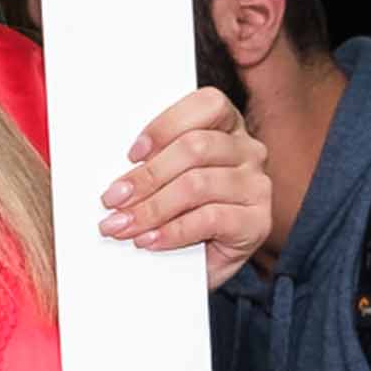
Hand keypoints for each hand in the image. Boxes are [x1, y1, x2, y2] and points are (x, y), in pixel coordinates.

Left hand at [101, 87, 276, 290]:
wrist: (199, 266)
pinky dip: (173, 231)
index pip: (208, 105)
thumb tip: (118, 172)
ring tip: (123, 225)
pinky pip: (210, 219)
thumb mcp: (167, 179)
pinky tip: (150, 240)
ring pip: (198, 185)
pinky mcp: (257, 222)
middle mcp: (248, 151)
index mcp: (228, 126)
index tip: (132, 153)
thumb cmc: (181, 213)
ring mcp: (256, 186)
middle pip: (196, 148)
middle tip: (113, 199)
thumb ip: (152, 163)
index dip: (167, 125)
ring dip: (152, 208)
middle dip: (147, 175)